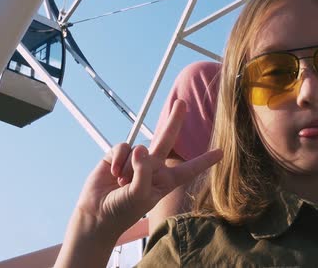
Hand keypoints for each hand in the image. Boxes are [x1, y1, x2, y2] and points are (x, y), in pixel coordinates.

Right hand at [74, 100, 222, 235]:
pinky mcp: (118, 156)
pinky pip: (122, 147)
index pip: (188, 169)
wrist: (97, 214)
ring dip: (130, 165)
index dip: (204, 161)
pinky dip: (119, 159)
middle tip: (182, 103)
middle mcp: (152, 167)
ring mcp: (135, 161)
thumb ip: (143, 171)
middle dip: (174, 120)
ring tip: (122, 182)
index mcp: (165, 181)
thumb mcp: (140, 195)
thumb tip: (140, 148)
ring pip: (139, 147)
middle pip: (166, 139)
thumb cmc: (123, 210)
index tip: (221, 152)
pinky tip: (113, 173)